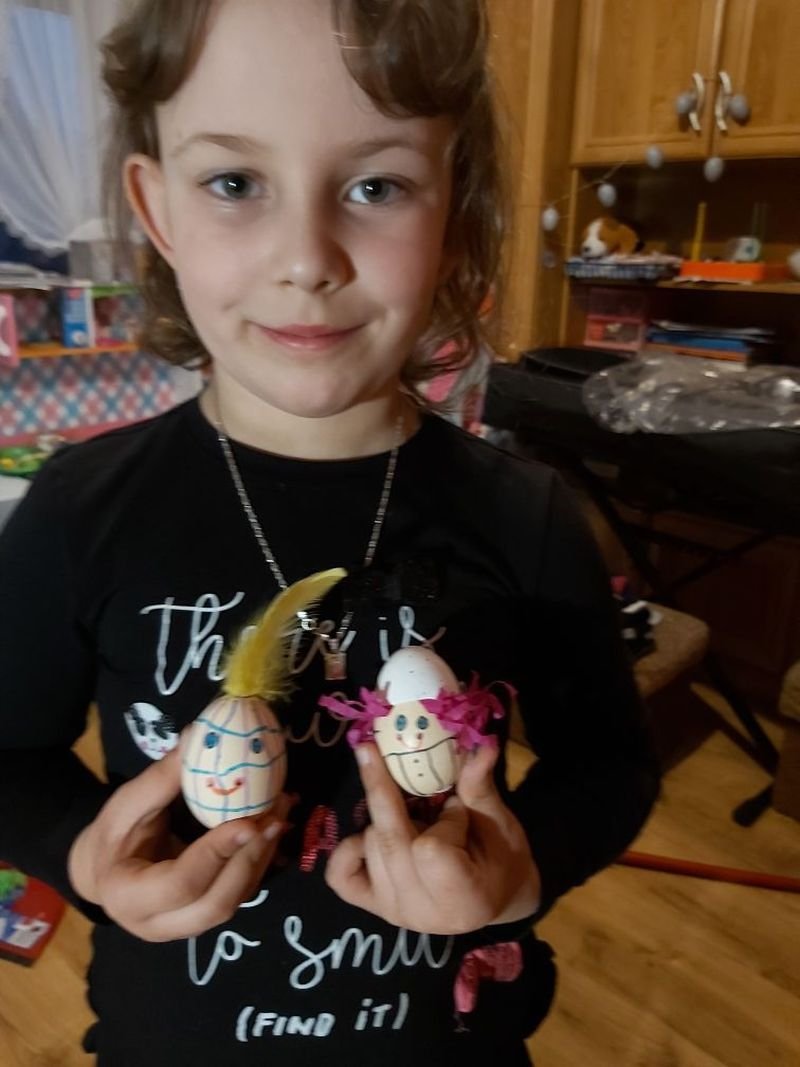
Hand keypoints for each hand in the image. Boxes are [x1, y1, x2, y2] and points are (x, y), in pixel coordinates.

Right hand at [68, 745, 289, 941]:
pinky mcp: (207, 914)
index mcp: (129, 898)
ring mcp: (186, 926)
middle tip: (274, 815)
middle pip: (217, 903)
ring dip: (263, 856)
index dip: (217, 853)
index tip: (249, 820)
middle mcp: (159, 924)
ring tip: (281, 810)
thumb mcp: (124, 805)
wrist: (105, 869)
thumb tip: (196, 735)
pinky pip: (240, 893)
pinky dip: (262, 859)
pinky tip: (276, 823)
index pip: (182, 883)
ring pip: (234, 900)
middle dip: (251, 859)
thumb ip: (160, 780)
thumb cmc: (113, 835)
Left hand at [325, 743, 540, 934]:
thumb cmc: (502, 859)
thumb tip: (480, 741)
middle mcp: (420, 912)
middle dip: (389, 794)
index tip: (457, 808)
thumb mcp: (501, 823)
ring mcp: (392, 910)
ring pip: (368, 843)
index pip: (430, 849)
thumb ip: (480, 786)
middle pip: (388, 840)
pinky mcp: (371, 905)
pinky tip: (369, 832)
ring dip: (382, 819)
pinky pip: (340, 872)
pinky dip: (349, 847)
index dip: (443, 820)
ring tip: (413, 818)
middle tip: (385, 753)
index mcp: (462, 898)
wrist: (494, 897)